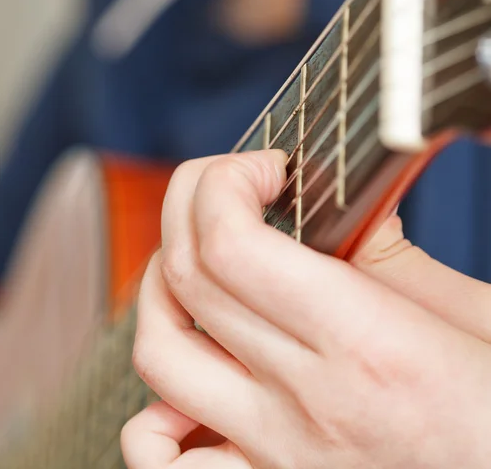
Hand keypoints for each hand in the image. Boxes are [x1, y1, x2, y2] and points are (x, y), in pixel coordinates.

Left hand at [121, 150, 490, 467]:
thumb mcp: (479, 317)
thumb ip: (397, 258)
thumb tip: (342, 207)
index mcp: (369, 344)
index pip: (234, 244)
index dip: (225, 184)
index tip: (262, 170)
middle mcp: (307, 400)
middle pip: (187, 278)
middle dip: (188, 204)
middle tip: (224, 190)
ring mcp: (276, 449)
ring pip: (159, 353)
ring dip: (158, 289)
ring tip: (194, 264)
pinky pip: (164, 461)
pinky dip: (152, 417)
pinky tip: (185, 386)